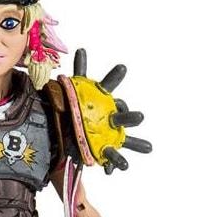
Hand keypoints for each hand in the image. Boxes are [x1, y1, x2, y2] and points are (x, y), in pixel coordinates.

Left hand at [69, 49, 152, 174]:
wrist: (68, 131)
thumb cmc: (74, 109)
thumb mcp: (73, 91)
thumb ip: (79, 70)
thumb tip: (83, 49)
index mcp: (102, 99)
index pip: (109, 88)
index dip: (115, 77)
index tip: (122, 68)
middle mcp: (109, 115)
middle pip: (122, 114)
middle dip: (130, 116)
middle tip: (140, 118)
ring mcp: (109, 133)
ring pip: (125, 138)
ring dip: (136, 144)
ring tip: (149, 148)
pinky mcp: (105, 148)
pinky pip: (114, 156)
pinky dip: (118, 162)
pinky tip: (124, 167)